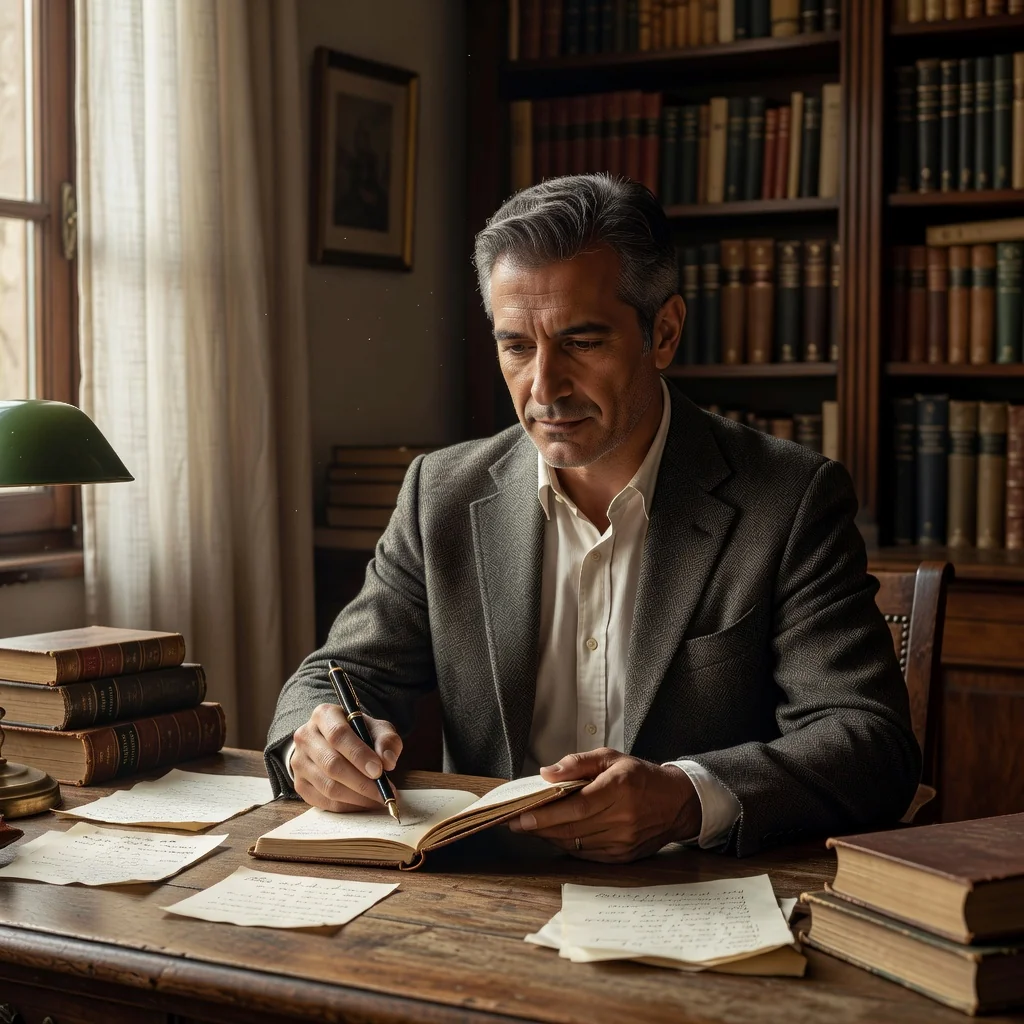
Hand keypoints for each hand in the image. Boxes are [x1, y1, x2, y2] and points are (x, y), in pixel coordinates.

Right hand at [291, 703, 402, 811]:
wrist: (334, 743)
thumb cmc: (359, 734)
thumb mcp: (376, 729)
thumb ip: (386, 740)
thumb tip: (388, 761)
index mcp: (324, 715)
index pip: (338, 735)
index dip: (359, 754)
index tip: (379, 770)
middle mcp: (306, 736)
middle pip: (332, 764)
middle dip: (361, 782)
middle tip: (384, 792)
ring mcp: (299, 762)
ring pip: (328, 786)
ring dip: (357, 797)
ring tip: (378, 799)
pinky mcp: (299, 784)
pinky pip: (324, 802)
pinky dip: (347, 806)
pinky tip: (364, 803)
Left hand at [508, 748, 701, 862]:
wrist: (677, 803)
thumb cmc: (641, 776)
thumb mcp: (611, 758)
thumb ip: (578, 763)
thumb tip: (547, 774)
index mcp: (619, 789)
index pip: (575, 807)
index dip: (545, 814)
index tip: (520, 815)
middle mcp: (622, 818)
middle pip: (571, 828)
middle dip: (539, 827)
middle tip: (515, 823)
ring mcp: (623, 841)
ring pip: (576, 844)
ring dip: (550, 837)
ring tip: (530, 827)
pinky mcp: (623, 856)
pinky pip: (586, 854)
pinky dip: (567, 845)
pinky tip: (555, 835)